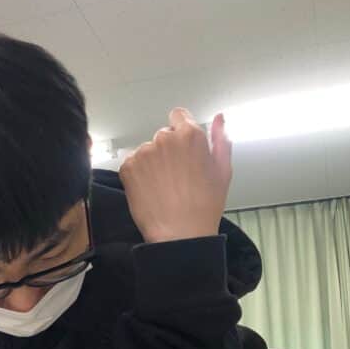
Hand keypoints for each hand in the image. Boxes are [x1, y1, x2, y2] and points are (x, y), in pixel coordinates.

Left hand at [119, 108, 231, 242]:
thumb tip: (219, 118)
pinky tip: (150, 190)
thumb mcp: (222, 170)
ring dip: (152, 162)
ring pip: (147, 150)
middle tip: (176, 175)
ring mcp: (143, 152)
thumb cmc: (205, 205)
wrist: (179, 233)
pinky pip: (131, 163)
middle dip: (168, 150)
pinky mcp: (127, 167)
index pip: (179, 116)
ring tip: (163, 186)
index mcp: (190, 134)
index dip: (181, 130)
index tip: (183, 149)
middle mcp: (164, 138)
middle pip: (163, 135)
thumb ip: (220, 139)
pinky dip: (138, 174)